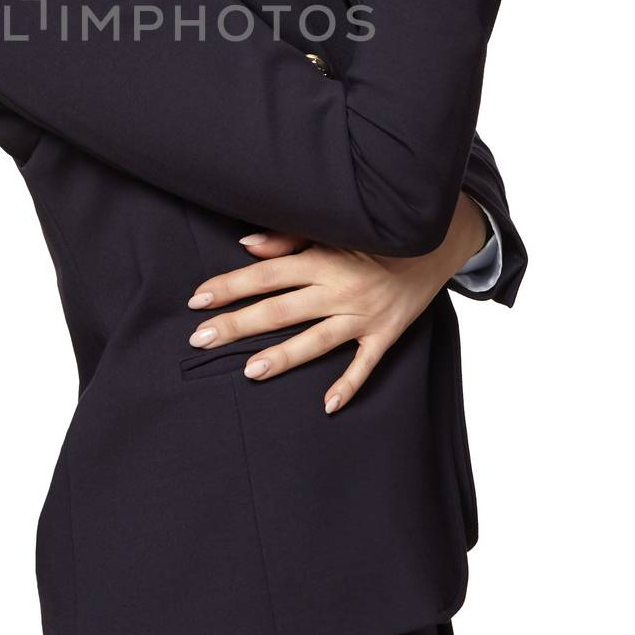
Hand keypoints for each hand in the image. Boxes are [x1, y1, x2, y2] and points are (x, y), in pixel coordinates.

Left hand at [185, 193, 488, 412]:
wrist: (436, 240)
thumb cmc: (376, 233)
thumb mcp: (333, 229)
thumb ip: (289, 238)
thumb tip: (246, 244)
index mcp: (322, 258)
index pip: (266, 275)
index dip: (230, 286)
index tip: (198, 299)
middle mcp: (339, 288)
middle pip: (280, 309)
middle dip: (238, 323)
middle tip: (200, 338)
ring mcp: (363, 315)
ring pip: (316, 340)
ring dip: (282, 355)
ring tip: (249, 370)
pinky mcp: (386, 334)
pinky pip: (365, 364)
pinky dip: (349, 385)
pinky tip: (327, 405)